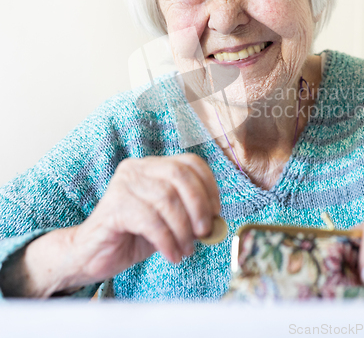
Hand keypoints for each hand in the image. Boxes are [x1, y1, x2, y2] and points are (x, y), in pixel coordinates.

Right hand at [68, 154, 219, 285]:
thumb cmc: (134, 234)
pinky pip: (150, 221)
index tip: (216, 212)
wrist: (93, 254)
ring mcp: (124, 184)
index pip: (190, 162)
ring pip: (166, 199)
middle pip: (180, 176)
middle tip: (204, 232)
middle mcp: (138, 168)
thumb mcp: (169, 220)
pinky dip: (167, 241)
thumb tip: (215, 221)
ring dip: (183, 229)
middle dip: (198, 205)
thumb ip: (190, 214)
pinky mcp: (114, 206)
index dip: (209, 186)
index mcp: (154, 165)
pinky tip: (172, 255)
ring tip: (186, 249)